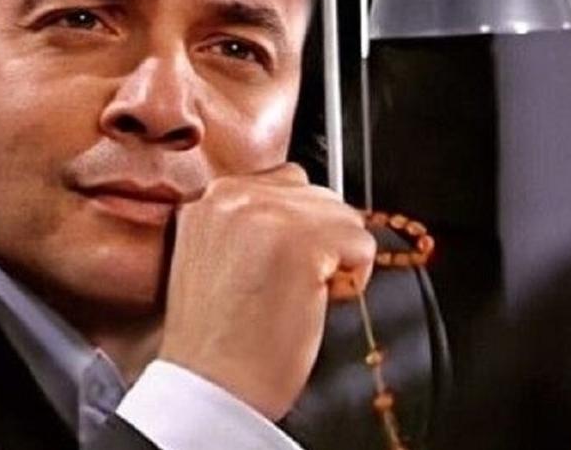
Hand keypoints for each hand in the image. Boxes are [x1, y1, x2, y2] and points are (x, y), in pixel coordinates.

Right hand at [158, 163, 374, 420]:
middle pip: (316, 195)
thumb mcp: (211, 256)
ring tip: (297, 293)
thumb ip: (246, 222)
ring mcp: (268, 214)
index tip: (281, 265)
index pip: (282, 184)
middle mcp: (234, 196)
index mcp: (208, 198)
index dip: (295, 229)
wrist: (209, 386)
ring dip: (336, 255)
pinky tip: (314, 301)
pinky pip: (362, 243)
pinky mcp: (303, 241)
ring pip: (342, 215)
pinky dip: (354, 278)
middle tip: (287, 286)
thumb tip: (300, 212)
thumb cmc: (214, 339)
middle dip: (317, 239)